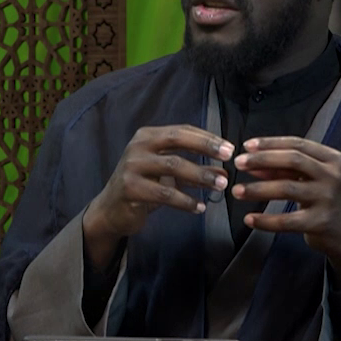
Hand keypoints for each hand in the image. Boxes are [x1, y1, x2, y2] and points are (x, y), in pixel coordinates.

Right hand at [83, 125, 233, 269]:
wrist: (111, 209)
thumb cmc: (143, 186)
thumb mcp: (168, 175)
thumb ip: (193, 170)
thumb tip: (223, 171)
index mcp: (147, 136)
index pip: (181, 130)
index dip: (206, 137)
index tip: (230, 147)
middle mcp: (138, 146)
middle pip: (176, 140)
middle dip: (205, 146)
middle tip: (229, 157)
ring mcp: (132, 166)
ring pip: (173, 166)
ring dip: (200, 175)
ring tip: (221, 185)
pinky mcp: (129, 188)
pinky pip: (164, 194)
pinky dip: (186, 201)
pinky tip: (200, 207)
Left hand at [231, 136, 340, 286]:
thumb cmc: (330, 200)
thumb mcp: (316, 179)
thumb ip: (287, 169)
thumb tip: (251, 163)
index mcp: (333, 159)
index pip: (297, 144)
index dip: (270, 143)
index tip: (246, 146)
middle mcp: (333, 176)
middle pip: (292, 160)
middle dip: (261, 160)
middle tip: (238, 164)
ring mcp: (328, 199)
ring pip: (286, 188)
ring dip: (257, 189)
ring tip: (236, 191)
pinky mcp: (320, 222)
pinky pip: (286, 220)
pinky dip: (265, 220)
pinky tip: (249, 219)